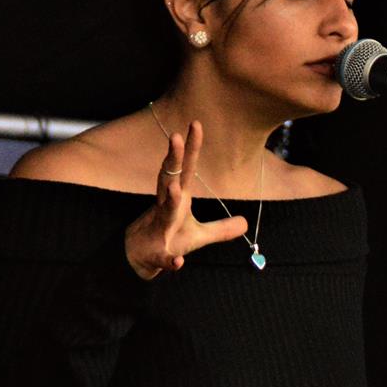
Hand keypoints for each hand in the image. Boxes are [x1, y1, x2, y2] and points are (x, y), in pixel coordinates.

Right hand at [124, 121, 248, 279]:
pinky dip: (172, 261)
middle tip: (175, 136)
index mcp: (178, 200)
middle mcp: (166, 209)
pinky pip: (166, 258)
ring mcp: (160, 230)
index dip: (191, 148)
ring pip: (164, 212)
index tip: (195, 124)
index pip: (186, 169)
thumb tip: (245, 222)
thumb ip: (222, 228)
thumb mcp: (200, 236)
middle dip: (173, 160)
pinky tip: (178, 262)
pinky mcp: (158, 255)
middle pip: (170, 180)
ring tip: (176, 190)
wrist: (141, 263)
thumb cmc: (169, 241)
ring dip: (170, 202)